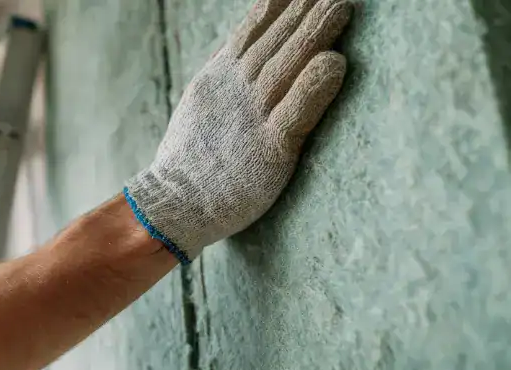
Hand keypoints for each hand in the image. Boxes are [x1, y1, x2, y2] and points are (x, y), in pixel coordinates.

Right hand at [124, 0, 351, 263]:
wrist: (174, 203)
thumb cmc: (190, 160)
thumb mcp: (199, 103)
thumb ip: (222, 74)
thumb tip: (237, 49)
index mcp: (220, 78)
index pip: (252, 32)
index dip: (277, 8)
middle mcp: (236, 91)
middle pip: (276, 43)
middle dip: (304, 13)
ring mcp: (252, 118)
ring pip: (286, 68)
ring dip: (315, 35)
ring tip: (342, 8)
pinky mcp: (269, 150)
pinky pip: (295, 112)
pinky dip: (314, 86)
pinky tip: (336, 63)